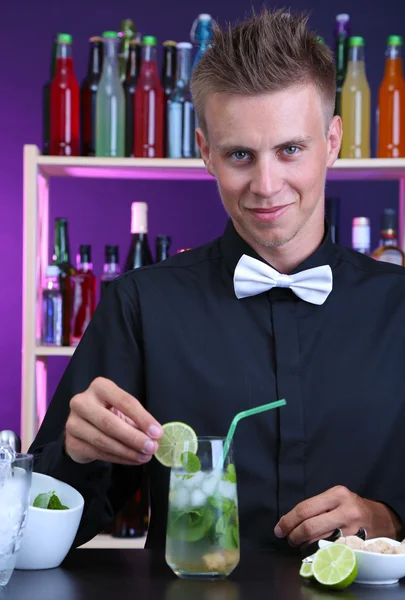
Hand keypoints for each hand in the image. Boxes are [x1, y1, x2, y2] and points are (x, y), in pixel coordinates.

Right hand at [65, 377, 162, 465]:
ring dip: (127, 451)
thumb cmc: (108, 412)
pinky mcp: (71, 442)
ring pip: (103, 440)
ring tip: (145, 456)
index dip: (143, 418)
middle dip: (134, 438)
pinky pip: (98, 453)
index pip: (124, 401)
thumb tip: (155, 437)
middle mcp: (82, 401)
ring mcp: (73, 422)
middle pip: (110, 423)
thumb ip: (137, 421)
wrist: (83, 426)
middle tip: (152, 448)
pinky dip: (118, 459)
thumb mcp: (122, 410)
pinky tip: (132, 460)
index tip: (157, 432)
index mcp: (100, 387)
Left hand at [274, 486, 401, 546]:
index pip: (305, 508)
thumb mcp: (335, 499)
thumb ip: (316, 507)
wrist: (379, 518)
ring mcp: (352, 529)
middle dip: (294, 535)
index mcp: (336, 494)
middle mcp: (345, 510)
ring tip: (299, 543)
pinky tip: (313, 549)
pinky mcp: (356, 544)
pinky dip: (318, 551)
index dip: (288, 521)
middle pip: (310, 526)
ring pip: (319, 540)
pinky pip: (330, 550)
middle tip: (289, 540)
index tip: (279, 529)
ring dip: (304, 544)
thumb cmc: (351, 507)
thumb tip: (289, 521)